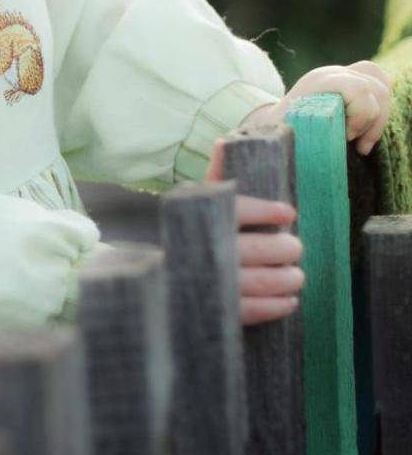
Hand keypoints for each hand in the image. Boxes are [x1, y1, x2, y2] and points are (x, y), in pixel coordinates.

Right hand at [204, 140, 304, 325]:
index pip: (235, 210)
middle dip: (280, 249)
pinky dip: (273, 307)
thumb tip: (223, 142)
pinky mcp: (215, 311)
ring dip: (282, 279)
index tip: (287, 213)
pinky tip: (289, 301)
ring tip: (297, 276)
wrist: (157, 281)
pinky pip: (248, 311)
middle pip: (249, 250)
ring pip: (253, 282)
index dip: (264, 211)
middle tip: (295, 247)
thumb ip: (214, 177)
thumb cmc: (188, 235)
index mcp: (200, 219)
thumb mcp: (195, 204)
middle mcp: (204, 251)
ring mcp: (209, 284)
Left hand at [238, 61, 392, 155]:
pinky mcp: (353, 82)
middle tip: (355, 145)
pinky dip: (380, 110)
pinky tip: (367, 133)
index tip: (347, 139)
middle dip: (371, 121)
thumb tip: (281, 154)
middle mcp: (332, 73)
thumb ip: (288, 139)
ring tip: (361, 145)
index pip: (357, 89)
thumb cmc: (276, 132)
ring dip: (378, 119)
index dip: (360, 116)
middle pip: (375, 89)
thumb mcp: (280, 135)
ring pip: (381, 87)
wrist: (272, 121)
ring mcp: (344, 75)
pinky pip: (380, 85)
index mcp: (317, 83)